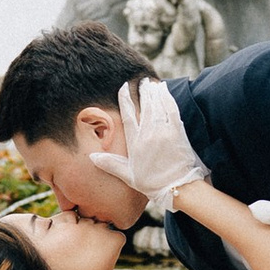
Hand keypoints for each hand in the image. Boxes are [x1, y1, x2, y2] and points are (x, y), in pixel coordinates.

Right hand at [113, 75, 201, 217]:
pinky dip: (168, 99)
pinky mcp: (177, 132)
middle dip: (142, 92)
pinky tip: (165, 92)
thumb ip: (110, 164)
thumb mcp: (128, 175)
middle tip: (140, 81)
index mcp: (136, 143)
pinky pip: (171, 110)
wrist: (177, 187)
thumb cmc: (152, 183)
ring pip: (158, 106)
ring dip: (154, 93)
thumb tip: (92, 157)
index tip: (124, 87)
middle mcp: (149, 134)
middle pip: (144, 106)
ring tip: (151, 84)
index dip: (125, 100)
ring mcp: (164, 131)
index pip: (128, 116)